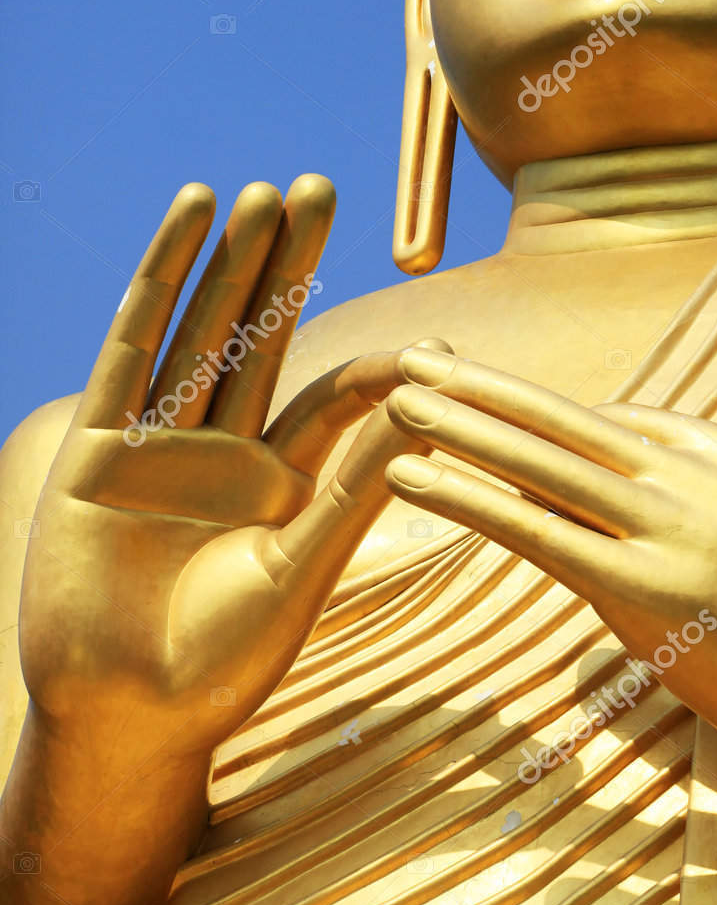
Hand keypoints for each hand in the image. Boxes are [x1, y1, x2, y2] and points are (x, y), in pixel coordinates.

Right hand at [18, 177, 447, 769]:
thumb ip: (353, 494)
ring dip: (228, 259)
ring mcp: (158, 439)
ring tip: (259, 192)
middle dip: (288, 263)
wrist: (121, 717)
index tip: (430, 340)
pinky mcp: (98, 442)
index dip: (377, 365)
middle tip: (322, 187)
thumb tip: (429, 414)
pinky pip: (131, 345)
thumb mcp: (297, 575)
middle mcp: (222, 448)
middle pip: (261, 334)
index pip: (332, 398)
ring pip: (199, 327)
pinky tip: (186, 222)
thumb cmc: (219, 665)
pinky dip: (159, 281)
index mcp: (278, 481)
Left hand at [381, 348, 716, 884]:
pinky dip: (466, 496)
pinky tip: (413, 475)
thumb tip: (691, 500)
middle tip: (419, 355)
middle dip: (486, 387)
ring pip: (543, 462)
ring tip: (396, 395)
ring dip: (460, 425)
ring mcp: (674, 530)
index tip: (491, 400)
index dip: (548, 419)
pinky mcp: (647, 594)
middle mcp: (701, 479)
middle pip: (569, 422)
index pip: (623, 425)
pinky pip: (537, 531)